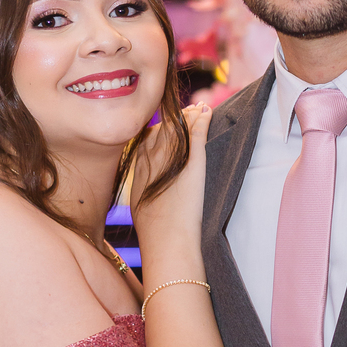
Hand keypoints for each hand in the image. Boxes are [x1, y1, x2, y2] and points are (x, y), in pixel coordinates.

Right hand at [131, 102, 211, 249]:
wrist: (166, 236)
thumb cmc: (152, 229)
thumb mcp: (139, 202)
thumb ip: (142, 185)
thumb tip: (147, 186)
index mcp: (139, 166)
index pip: (147, 137)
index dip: (157, 129)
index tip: (165, 126)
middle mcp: (154, 156)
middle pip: (164, 127)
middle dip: (175, 118)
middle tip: (187, 111)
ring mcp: (174, 156)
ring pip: (180, 125)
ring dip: (190, 115)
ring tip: (199, 109)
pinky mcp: (194, 160)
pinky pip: (198, 132)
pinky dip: (203, 119)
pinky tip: (208, 111)